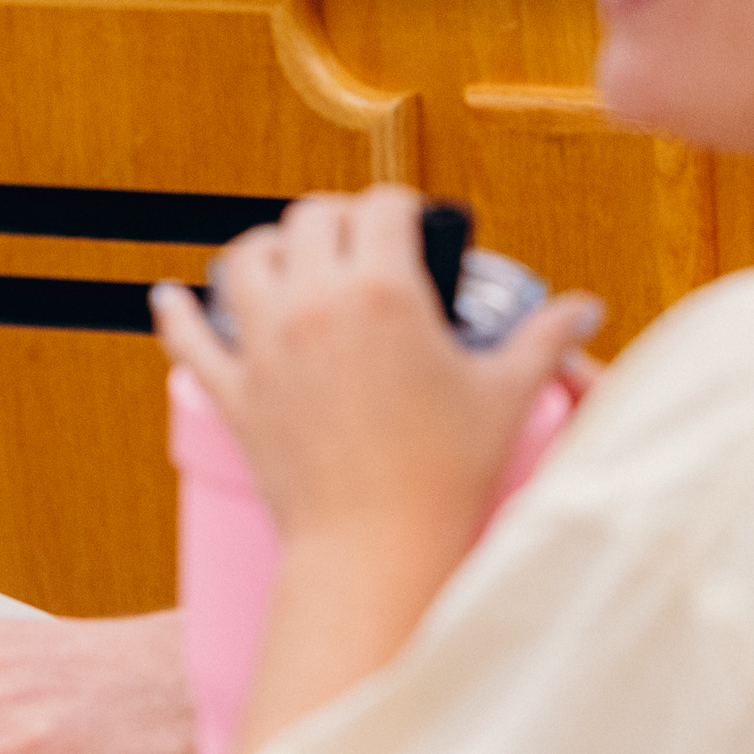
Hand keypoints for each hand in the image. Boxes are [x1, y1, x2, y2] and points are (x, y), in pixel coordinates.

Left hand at [152, 187, 600, 565]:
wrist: (378, 547)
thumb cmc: (444, 478)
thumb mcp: (504, 396)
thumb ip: (542, 340)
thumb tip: (582, 311)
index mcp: (385, 291)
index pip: (382, 206)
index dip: (401, 206)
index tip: (410, 221)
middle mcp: (316, 303)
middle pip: (310, 219)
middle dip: (338, 220)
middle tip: (359, 241)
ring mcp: (267, 344)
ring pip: (245, 260)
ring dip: (267, 252)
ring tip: (289, 263)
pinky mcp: (234, 389)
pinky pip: (190, 338)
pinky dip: (178, 315)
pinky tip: (171, 299)